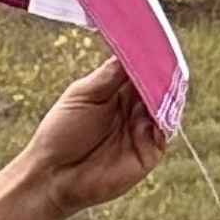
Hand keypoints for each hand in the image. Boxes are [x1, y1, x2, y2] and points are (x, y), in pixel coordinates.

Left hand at [23, 63, 169, 216]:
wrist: (53, 174)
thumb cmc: (60, 133)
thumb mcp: (82, 95)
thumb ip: (108, 76)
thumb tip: (130, 51)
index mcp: (117, 93)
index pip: (140, 70)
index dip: (147, 58)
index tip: (153, 44)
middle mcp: (134, 109)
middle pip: (157, 86)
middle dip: (161, 74)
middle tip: (163, 60)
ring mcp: (144, 130)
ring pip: (165, 106)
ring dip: (166, 94)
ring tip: (163, 80)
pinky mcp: (150, 151)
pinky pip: (165, 131)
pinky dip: (166, 118)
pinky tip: (161, 107)